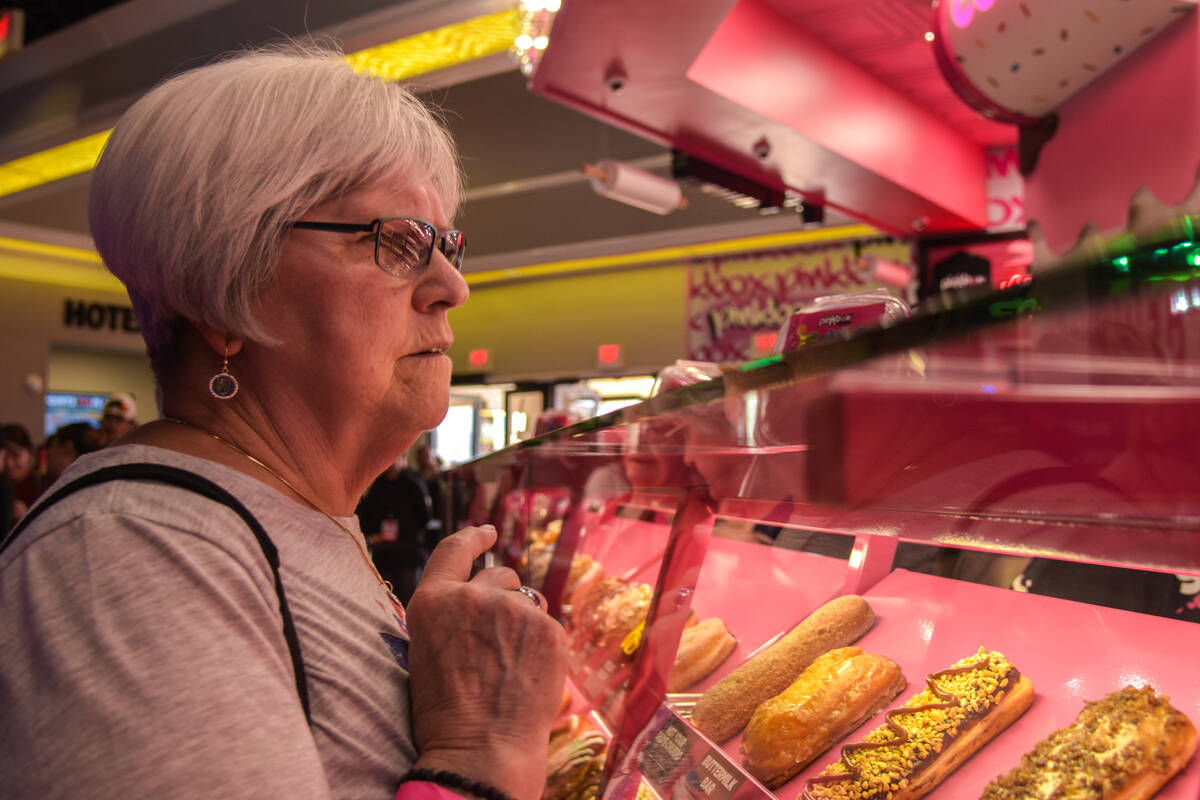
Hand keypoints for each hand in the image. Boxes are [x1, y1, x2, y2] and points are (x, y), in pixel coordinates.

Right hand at [406, 525, 567, 799]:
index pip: (453, 550)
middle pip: (500, 575)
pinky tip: (530, 676)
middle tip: (502, 633)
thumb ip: (452, 614)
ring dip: (524, 622)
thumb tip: (486, 596)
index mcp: (434, 600)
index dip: (473, 537)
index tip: (488, 532)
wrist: (482, 750)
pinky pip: (549, 628)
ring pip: (528, 603)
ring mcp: (514, 609)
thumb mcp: (428, 650)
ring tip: (512, 666)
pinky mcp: (548, 628)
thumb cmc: (446, 714)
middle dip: (504, 593)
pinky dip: (543, 646)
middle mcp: (474, 595)